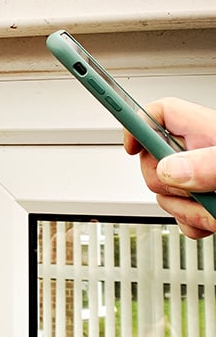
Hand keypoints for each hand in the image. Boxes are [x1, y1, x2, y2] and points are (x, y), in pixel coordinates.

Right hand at [124, 97, 215, 238]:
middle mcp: (198, 151)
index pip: (159, 113)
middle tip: (194, 191)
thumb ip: (204, 164)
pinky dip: (193, 222)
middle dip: (166, 185)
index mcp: (205, 129)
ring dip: (186, 209)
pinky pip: (180, 214)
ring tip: (215, 209)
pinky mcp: (202, 200)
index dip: (136, 126)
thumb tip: (169, 169)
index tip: (129, 147)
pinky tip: (213, 218)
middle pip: (152, 159)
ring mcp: (198, 177)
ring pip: (165, 192)